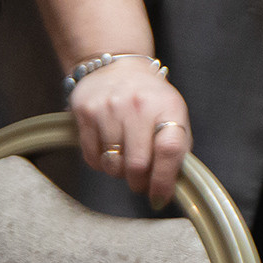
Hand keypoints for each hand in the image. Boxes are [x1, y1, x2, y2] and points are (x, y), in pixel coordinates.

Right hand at [68, 58, 189, 206]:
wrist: (116, 65)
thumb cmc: (149, 97)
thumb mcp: (172, 114)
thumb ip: (176, 147)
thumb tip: (170, 186)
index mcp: (167, 107)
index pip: (169, 150)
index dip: (165, 180)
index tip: (159, 197)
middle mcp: (138, 106)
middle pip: (137, 165)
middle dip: (139, 182)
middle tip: (140, 181)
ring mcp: (109, 108)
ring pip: (112, 164)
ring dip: (118, 172)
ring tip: (124, 158)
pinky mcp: (86, 112)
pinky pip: (92, 157)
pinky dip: (101, 162)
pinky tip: (108, 148)